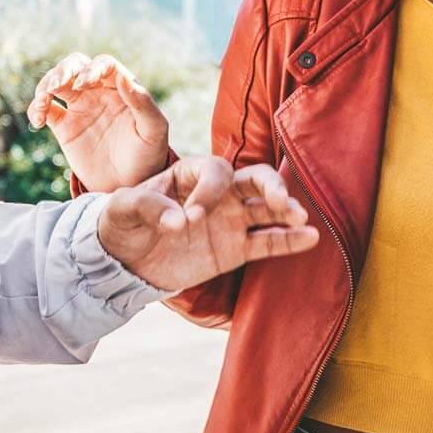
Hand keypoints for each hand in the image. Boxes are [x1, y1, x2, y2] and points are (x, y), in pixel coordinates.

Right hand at [31, 53, 169, 192]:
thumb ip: (143, 103)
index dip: (92, 68)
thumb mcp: (153, 130)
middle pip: (76, 65)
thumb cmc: (147, 156)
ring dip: (45, 85)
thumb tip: (123, 77)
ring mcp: (80, 108)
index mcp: (122, 88)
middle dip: (63, 69)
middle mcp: (99, 92)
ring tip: (43, 102)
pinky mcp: (64, 126)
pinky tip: (37, 120)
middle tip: (56, 85)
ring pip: (57, 83)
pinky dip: (36, 108)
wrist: (128, 185)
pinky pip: (46, 110)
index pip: (104, 65)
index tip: (83, 84)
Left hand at [96, 155, 319, 291]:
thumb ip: (146, 205)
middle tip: (280, 201)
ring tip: (301, 218)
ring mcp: (230, 221)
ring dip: (287, 211)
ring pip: (268, 209)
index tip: (192, 216)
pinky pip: (268, 243)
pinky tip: (310, 238)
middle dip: (271, 186)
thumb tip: (178, 221)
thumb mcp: (122, 208)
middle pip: (255, 179)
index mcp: (191, 174)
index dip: (210, 190)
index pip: (215, 171)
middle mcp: (218, 194)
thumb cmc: (122, 223)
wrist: (124, 261)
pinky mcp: (235, 250)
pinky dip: (290, 241)